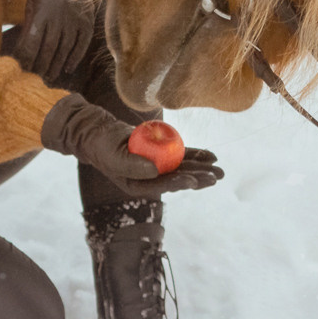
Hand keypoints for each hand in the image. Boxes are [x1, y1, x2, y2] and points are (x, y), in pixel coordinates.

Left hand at [14, 0, 96, 86]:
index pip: (31, 41)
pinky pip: (81, 45)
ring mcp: (75, 20)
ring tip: (49, 76)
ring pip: (65, 50)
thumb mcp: (32, 4)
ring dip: (56, 66)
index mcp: (42, 11)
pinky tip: (67, 68)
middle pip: (48, 49)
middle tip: (35, 77)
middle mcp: (59, 16)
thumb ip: (29, 26)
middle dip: (40, 66)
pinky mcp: (87, 23)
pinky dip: (74, 58)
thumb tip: (21, 53)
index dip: (25, 57)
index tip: (21, 68)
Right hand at [41, 96, 222, 197]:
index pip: (162, 186)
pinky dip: (195, 155)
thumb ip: (131, 165)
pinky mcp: (160, 153)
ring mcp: (156, 166)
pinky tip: (211, 156)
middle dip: (198, 178)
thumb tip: (154, 171)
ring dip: (201, 168)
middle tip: (217, 177)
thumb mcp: (113, 155)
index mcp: (137, 185)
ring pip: (182, 168)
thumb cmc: (102, 145)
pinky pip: (181, 155)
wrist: (98, 132)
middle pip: (177, 178)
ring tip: (219, 170)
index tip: (193, 180)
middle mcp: (149, 178)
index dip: (179, 183)